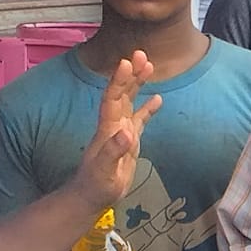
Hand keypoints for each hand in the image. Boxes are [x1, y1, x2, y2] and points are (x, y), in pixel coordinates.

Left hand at [67, 52, 159, 212]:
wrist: (92, 196)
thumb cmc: (97, 185)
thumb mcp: (105, 170)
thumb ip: (114, 151)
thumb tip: (127, 132)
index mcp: (108, 129)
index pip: (113, 99)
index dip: (119, 81)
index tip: (126, 63)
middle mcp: (114, 125)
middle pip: (122, 94)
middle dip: (131, 74)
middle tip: (141, 54)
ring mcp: (121, 131)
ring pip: (130, 101)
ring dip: (138, 84)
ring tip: (149, 65)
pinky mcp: (129, 141)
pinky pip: (140, 119)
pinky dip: (148, 108)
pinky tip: (158, 99)